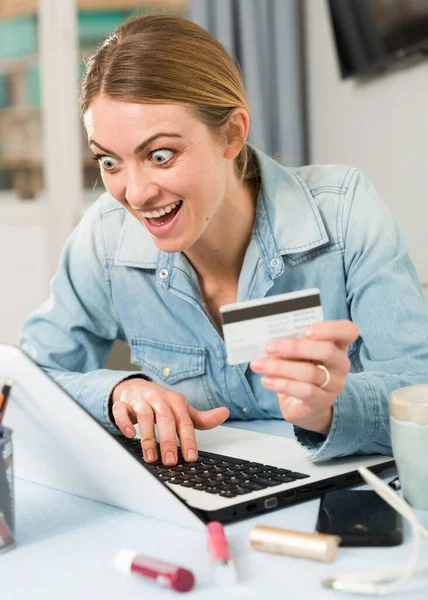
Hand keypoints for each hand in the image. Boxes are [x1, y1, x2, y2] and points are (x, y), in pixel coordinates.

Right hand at [111, 379, 228, 465]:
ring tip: (151, 457)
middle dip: (169, 441)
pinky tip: (130, 435)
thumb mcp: (181, 409)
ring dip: (148, 437)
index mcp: (175, 401)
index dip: (188, 440)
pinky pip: (121, 410)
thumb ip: (200, 418)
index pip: (184, 421)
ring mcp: (140, 400)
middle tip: (171, 461)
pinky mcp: (123, 403)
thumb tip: (224, 413)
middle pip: (165, 419)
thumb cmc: (160, 402)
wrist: (134, 386)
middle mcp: (158, 398)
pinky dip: (125, 422)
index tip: (190, 457)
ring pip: (144, 416)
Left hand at [249, 320, 358, 434]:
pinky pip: (305, 391)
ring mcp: (334, 384)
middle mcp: (340, 364)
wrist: (303, 405)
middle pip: (327, 351)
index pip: (348, 331)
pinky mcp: (322, 402)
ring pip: (310, 372)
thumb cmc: (298, 369)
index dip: (331, 328)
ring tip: (257, 365)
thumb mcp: (296, 354)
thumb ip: (291, 343)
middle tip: (269, 347)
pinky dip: (282, 384)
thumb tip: (271, 340)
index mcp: (337, 345)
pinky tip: (266, 380)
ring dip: (280, 367)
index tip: (307, 330)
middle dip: (295, 347)